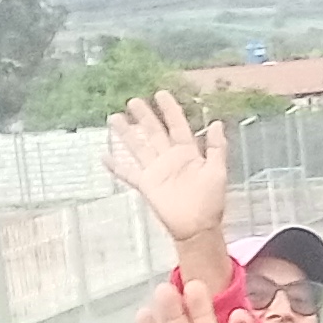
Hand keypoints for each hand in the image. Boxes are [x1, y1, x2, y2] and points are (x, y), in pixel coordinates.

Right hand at [105, 91, 232, 249]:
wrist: (198, 227)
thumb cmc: (211, 202)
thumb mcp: (218, 171)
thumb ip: (217, 147)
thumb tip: (216, 122)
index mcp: (188, 153)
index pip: (177, 125)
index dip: (169, 110)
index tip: (160, 94)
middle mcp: (170, 158)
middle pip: (154, 132)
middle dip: (144, 116)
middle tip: (133, 102)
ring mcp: (156, 171)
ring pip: (138, 146)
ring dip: (126, 133)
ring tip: (114, 118)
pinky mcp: (147, 185)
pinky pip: (128, 173)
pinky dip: (116, 166)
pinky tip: (104, 157)